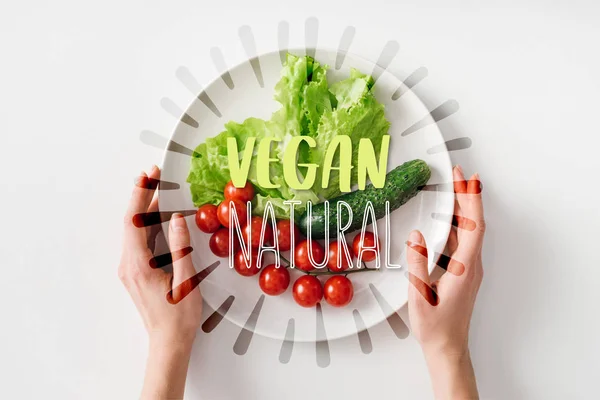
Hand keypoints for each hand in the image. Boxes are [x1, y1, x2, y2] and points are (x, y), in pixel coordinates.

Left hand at [119, 165, 201, 398]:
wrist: (168, 343)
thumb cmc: (178, 317)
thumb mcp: (185, 280)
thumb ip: (180, 248)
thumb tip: (178, 220)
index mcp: (137, 265)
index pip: (133, 222)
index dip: (140, 195)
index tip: (148, 176)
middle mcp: (128, 265)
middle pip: (132, 223)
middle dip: (143, 197)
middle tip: (155, 175)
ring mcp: (130, 269)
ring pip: (136, 232)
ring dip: (146, 211)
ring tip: (160, 190)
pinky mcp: (136, 273)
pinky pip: (141, 242)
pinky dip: (149, 226)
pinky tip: (162, 218)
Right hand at [406, 165, 484, 398]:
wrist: (447, 348)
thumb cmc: (435, 326)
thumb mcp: (419, 295)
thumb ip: (417, 263)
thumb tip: (416, 236)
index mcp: (466, 268)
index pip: (474, 226)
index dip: (471, 200)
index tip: (466, 179)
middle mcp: (472, 266)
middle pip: (474, 224)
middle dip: (467, 197)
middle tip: (457, 176)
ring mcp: (469, 270)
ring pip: (468, 233)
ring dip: (461, 211)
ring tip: (450, 192)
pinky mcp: (463, 274)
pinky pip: (462, 243)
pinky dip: (455, 227)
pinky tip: (444, 222)